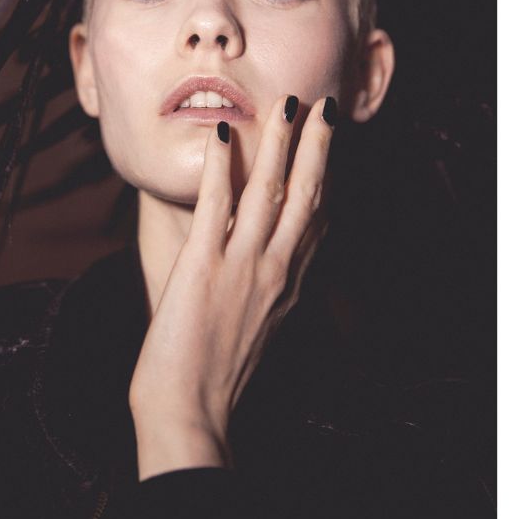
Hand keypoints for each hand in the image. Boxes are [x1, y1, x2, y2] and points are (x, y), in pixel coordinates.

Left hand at [128, 94, 336, 479]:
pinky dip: (223, 166)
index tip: (329, 149)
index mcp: (288, 289)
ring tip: (289, 105)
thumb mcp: (256, 336)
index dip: (326, 182)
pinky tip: (223, 134)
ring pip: (271, 192)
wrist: (190, 413)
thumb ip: (263, 300)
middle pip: (307, 197)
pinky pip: (217, 205)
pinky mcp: (204, 266)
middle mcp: (275, 272)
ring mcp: (243, 267)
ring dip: (281, 143)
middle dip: (318, 149)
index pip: (316, 225)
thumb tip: (263, 282)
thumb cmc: (212, 382)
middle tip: (325, 107)